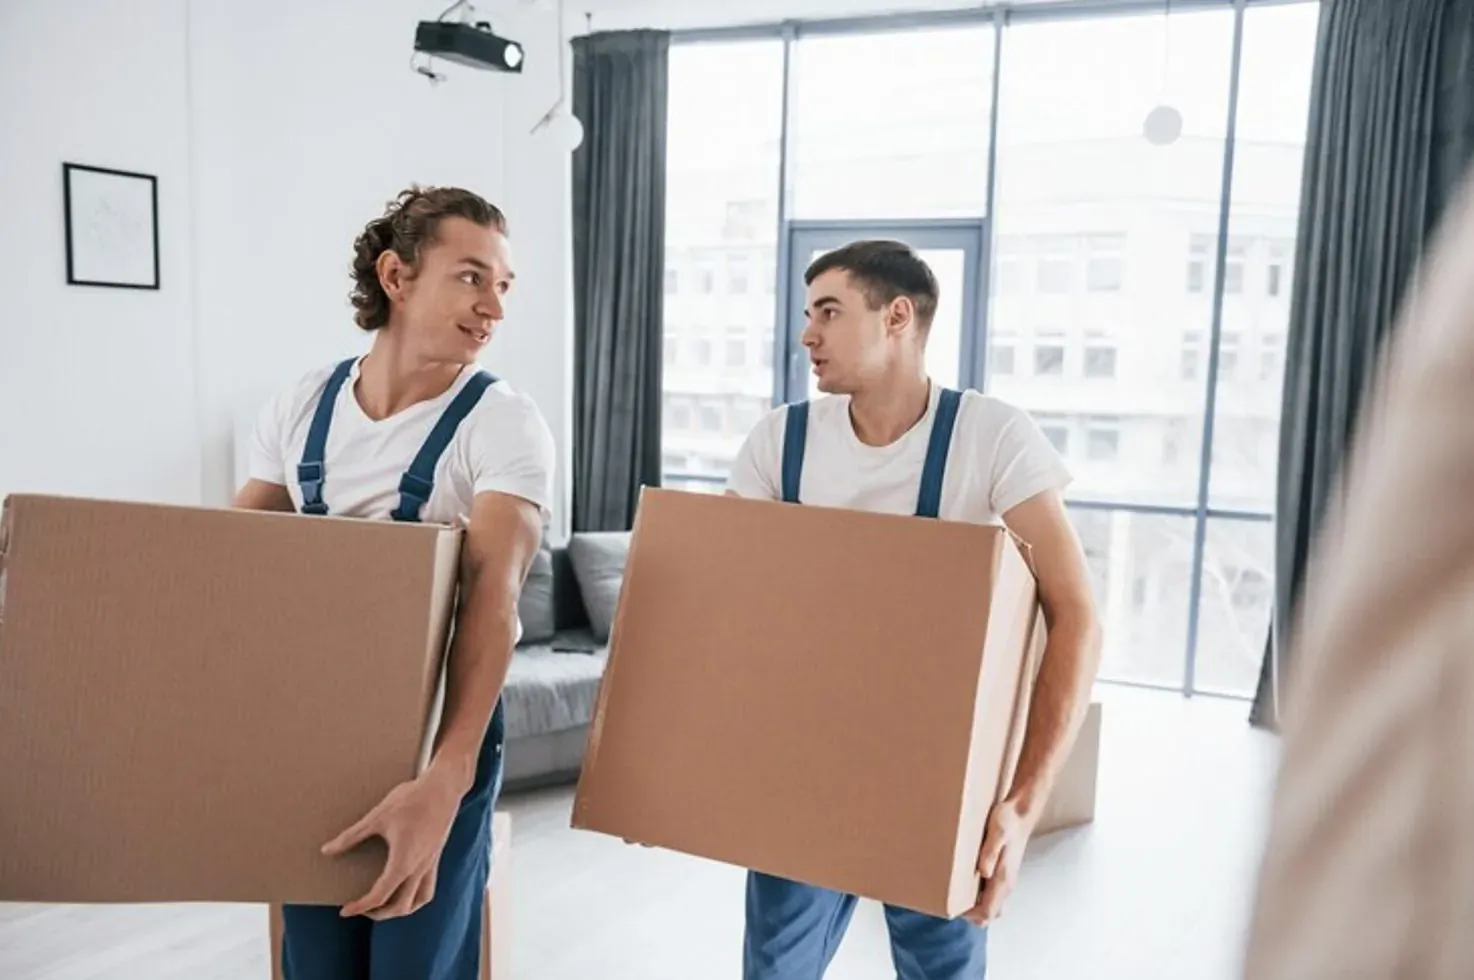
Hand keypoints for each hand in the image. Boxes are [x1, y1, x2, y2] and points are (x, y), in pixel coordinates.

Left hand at [322, 769, 463, 920]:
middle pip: (400, 906)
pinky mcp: (436, 855)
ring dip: (401, 908)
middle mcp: (419, 868)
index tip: (344, 910)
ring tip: (385, 905)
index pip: (379, 896)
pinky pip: (429, 886)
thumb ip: (351, 836)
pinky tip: (405, 885)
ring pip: (420, 900)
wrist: (443, 786)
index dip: (360, 907)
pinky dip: (416, 895)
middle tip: (361, 908)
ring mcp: (430, 863)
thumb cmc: (410, 799)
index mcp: (403, 863)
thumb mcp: (377, 817)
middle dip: (379, 913)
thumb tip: (326, 850)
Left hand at [964, 798, 1036, 924]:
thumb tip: (983, 872)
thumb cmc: (1008, 821)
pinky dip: (979, 896)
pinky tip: (964, 883)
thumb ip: (990, 852)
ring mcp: (1005, 879)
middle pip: (990, 913)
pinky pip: (991, 894)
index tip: (952, 908)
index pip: (988, 912)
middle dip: (972, 914)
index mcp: (1003, 878)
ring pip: (991, 904)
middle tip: (951, 903)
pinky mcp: (1002, 873)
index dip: (970, 916)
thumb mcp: (997, 832)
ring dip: (975, 906)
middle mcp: (1006, 884)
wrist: (1021, 812)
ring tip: (954, 894)